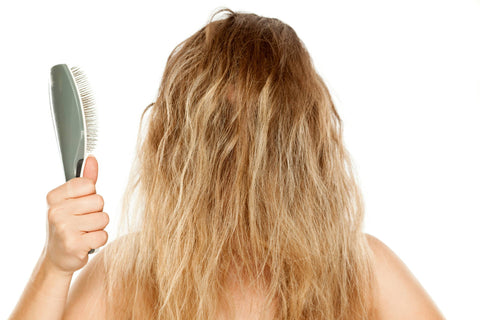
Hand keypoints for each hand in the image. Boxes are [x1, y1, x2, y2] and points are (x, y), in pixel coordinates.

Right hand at [43, 155, 108, 274]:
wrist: (58, 257)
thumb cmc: (67, 225)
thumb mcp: (72, 200)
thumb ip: (85, 180)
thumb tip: (92, 159)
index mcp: (54, 197)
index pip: (88, 184)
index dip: (90, 195)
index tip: (80, 204)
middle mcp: (56, 211)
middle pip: (99, 201)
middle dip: (96, 212)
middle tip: (83, 221)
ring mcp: (64, 229)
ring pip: (103, 218)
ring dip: (98, 227)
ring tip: (84, 231)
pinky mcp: (74, 245)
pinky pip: (103, 235)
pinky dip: (98, 240)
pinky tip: (86, 242)